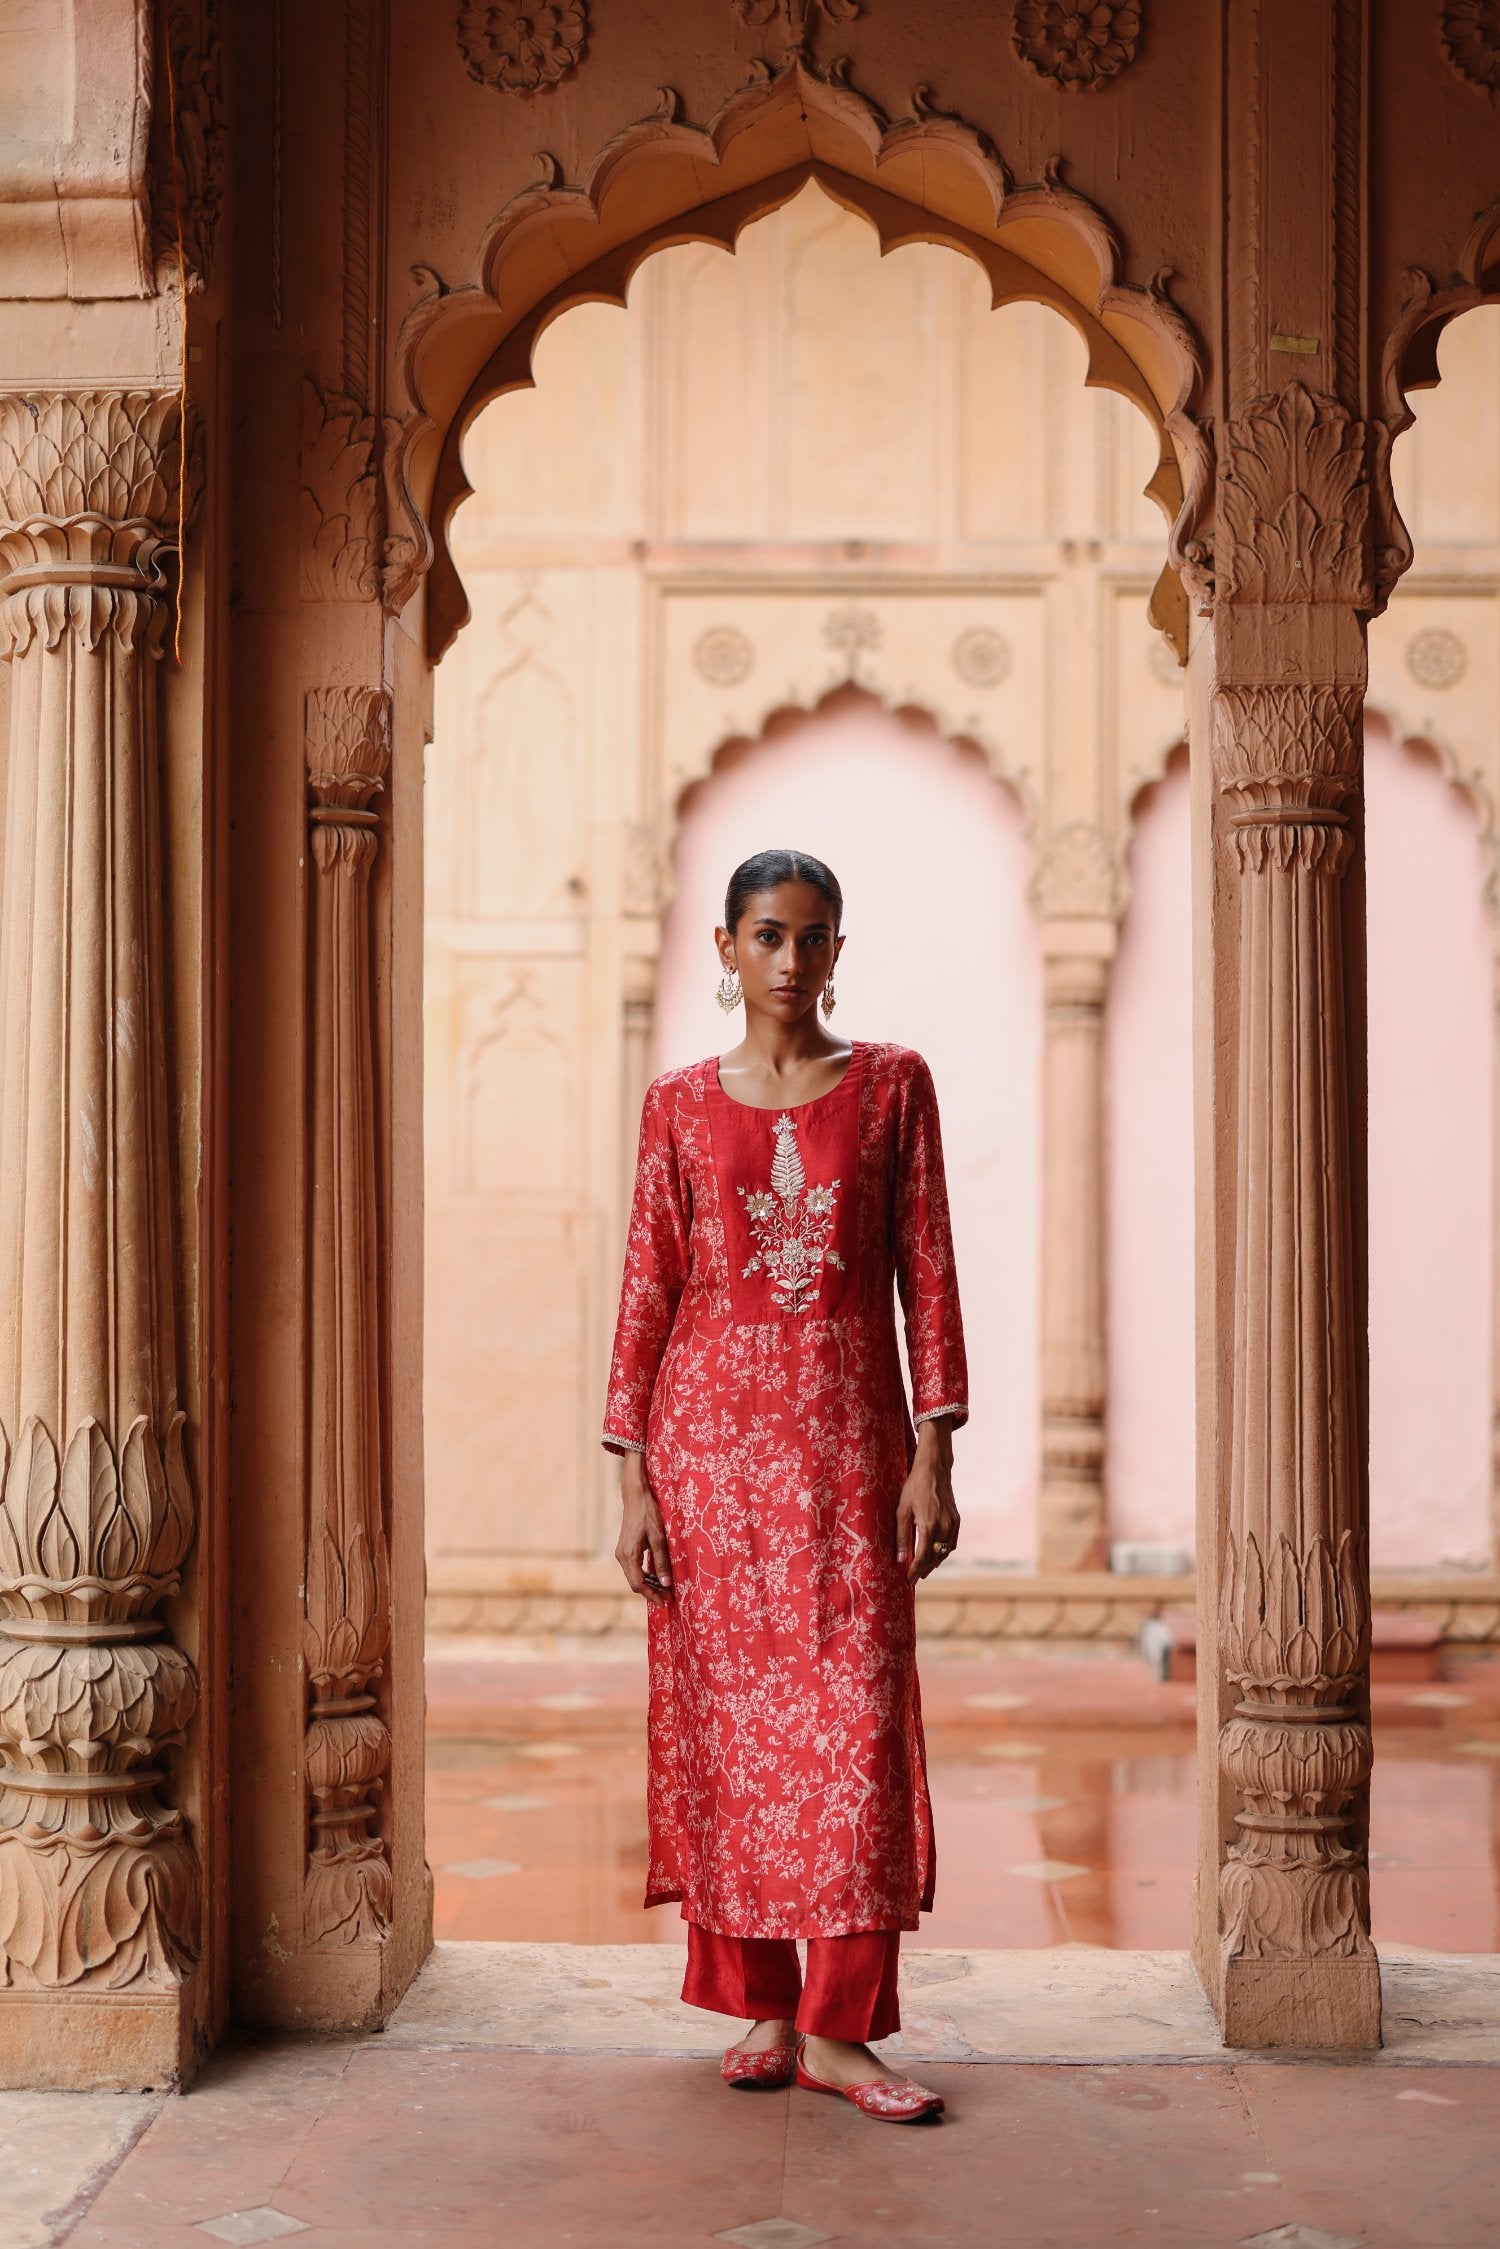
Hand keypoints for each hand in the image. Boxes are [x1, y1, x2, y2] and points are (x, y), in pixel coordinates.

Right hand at [615, 1452, 673, 1605]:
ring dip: (650, 1583)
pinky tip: (658, 1575)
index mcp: (628, 1556)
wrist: (635, 1495)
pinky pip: (635, 1567)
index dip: (652, 1596)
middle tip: (669, 1597)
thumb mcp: (659, 1538)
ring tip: (666, 1588)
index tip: (665, 1602)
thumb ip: (661, 1561)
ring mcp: (622, 1552)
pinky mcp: (626, 1548)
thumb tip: (666, 1584)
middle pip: (636, 1582)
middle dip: (652, 1592)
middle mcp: (622, 1556)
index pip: (638, 1584)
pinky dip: (646, 1573)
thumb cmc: (648, 1514)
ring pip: (635, 1575)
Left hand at [895, 1418, 959, 1583]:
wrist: (934, 1470)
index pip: (922, 1558)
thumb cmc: (914, 1487)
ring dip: (934, 1563)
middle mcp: (944, 1528)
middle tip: (913, 1577)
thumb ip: (901, 1536)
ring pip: (945, 1552)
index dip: (914, 1571)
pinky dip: (943, 1552)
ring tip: (923, 1569)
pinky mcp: (956, 1520)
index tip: (907, 1581)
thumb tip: (900, 1559)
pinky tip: (935, 1554)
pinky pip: (951, 1543)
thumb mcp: (902, 1510)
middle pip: (935, 1558)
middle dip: (924, 1569)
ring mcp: (953, 1524)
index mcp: (929, 1526)